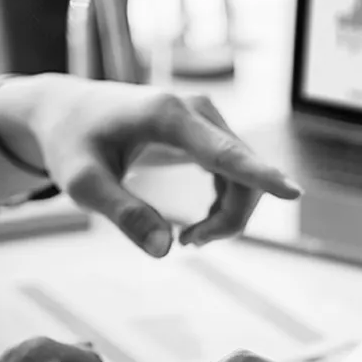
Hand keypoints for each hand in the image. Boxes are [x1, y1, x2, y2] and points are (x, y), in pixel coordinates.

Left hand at [0, 74, 301, 255]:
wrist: (67, 112)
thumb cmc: (72, 144)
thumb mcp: (83, 183)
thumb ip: (123, 215)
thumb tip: (165, 251)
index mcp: (166, 115)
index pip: (222, 152)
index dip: (258, 176)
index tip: (293, 193)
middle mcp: (196, 110)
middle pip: (241, 173)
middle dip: (228, 219)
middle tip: (188, 244)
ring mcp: (207, 118)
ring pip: (244, 177)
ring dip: (228, 216)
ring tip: (188, 239)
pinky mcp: (209, 131)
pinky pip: (238, 174)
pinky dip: (225, 205)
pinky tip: (197, 225)